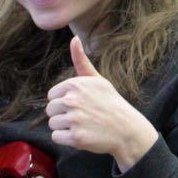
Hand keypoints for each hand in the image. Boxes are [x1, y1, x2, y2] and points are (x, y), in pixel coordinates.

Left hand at [46, 37, 158, 170]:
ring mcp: (74, 119)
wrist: (127, 129)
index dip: (64, 102)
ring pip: (52, 124)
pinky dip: (67, 139)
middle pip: (50, 110)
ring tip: (83, 126)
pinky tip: (82, 135)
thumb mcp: (98, 80)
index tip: (81, 105)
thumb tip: (74, 38)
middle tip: (83, 117)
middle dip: (63, 115)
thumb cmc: (111, 103)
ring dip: (65, 128)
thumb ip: (81, 61)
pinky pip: (57, 137)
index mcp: (74, 84)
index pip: (52, 96)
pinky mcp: (76, 137)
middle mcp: (72, 100)